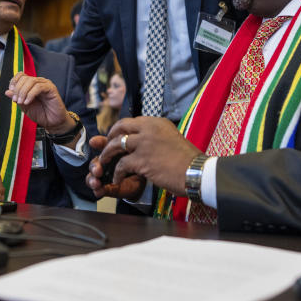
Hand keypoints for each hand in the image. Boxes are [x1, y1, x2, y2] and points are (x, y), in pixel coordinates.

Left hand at [6, 72, 69, 131]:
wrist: (52, 122)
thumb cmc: (40, 114)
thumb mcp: (24, 106)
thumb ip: (17, 98)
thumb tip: (7, 91)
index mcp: (32, 85)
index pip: (21, 75)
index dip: (14, 81)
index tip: (11, 92)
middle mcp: (39, 82)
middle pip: (25, 78)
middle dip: (18, 89)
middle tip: (16, 100)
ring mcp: (45, 84)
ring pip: (31, 81)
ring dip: (23, 92)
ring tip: (21, 102)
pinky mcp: (51, 88)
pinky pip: (39, 87)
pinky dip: (31, 94)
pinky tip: (28, 102)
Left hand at [85, 117, 200, 198]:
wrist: (196, 171)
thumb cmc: (187, 159)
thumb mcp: (172, 138)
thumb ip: (156, 136)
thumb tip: (144, 140)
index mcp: (157, 122)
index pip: (132, 121)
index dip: (121, 130)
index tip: (116, 138)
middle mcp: (149, 128)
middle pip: (120, 127)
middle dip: (110, 137)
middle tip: (106, 147)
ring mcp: (144, 143)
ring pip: (116, 144)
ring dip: (107, 154)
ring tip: (104, 163)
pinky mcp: (142, 160)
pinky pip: (121, 164)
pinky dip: (117, 172)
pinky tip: (117, 179)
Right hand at [85, 134, 145, 199]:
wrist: (146, 180)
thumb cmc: (138, 162)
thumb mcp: (132, 150)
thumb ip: (120, 141)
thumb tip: (106, 135)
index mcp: (111, 152)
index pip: (99, 146)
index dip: (96, 144)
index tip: (94, 142)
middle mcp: (105, 164)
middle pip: (94, 163)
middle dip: (94, 166)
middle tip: (98, 170)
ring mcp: (104, 177)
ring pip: (91, 177)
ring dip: (92, 179)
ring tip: (96, 183)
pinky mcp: (106, 188)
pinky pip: (98, 189)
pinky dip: (98, 190)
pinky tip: (99, 190)